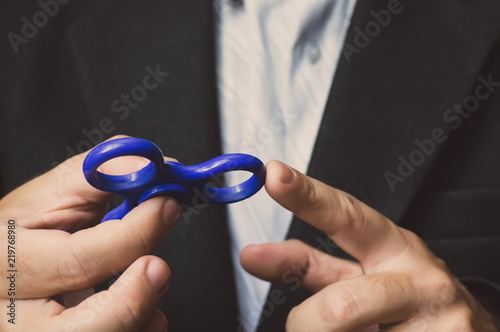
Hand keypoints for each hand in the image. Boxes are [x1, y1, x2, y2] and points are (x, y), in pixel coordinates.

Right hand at [0, 137, 179, 331]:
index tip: (165, 207)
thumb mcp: (50, 196)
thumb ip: (98, 176)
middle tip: (159, 267)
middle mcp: (10, 313)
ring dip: (139, 317)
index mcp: (6, 260)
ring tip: (151, 280)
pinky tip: (143, 311)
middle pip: (82, 328)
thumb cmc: (24, 229)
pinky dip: (137, 331)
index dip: (135, 235)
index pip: (78, 261)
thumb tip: (146, 163)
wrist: (4, 263)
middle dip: (135, 298)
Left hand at [241, 161, 499, 330]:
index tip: (274, 175)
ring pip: (347, 331)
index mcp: (392, 247)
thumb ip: (312, 268)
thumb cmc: (406, 304)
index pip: (345, 215)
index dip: (307, 196)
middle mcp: (420, 276)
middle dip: (310, 326)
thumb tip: (252, 255)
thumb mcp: (362, 278)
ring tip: (363, 331)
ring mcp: (441, 318)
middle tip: (305, 328)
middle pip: (341, 305)